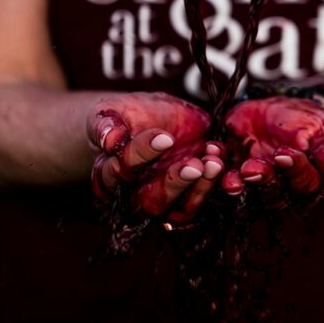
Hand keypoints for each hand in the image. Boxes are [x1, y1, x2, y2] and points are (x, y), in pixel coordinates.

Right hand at [87, 92, 223, 223]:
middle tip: (194, 165)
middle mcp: (134, 195)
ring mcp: (165, 198)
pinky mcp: (189, 195)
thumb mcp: (110, 111)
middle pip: (151, 202)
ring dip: (200, 188)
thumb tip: (108, 140)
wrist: (154, 116)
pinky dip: (214, 183)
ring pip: (180, 210)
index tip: (164, 137)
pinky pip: (203, 200)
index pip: (123, 171)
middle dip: (175, 183)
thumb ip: (105, 124)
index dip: (142, 154)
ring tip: (214, 162)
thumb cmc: (127, 116)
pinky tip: (219, 157)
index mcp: (108, 176)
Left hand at [222, 96, 323, 200]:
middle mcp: (281, 188)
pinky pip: (223, 169)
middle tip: (252, 169)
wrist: (287, 110)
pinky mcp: (233, 166)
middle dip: (261, 179)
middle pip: (272, 192)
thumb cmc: (314, 125)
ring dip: (235, 182)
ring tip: (230, 178)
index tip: (285, 154)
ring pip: (245, 188)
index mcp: (309, 182)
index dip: (295, 170)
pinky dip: (216, 161)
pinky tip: (214, 149)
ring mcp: (255, 179)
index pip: (304, 183)